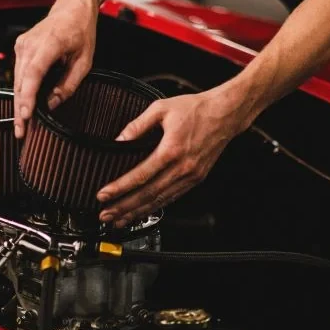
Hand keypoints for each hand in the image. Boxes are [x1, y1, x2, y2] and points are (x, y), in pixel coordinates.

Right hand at [13, 0, 98, 138]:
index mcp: (49, 44)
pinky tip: (24, 105)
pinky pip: (19, 74)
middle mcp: (30, 44)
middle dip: (20, 109)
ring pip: (17, 81)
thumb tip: (53, 103)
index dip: (28, 98)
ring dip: (19, 102)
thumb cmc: (80, 28)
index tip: (26, 116)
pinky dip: (22, 90)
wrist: (72, 7)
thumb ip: (69, 84)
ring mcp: (22, 45)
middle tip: (21, 132)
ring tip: (22, 124)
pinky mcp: (20, 48)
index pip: (33, 75)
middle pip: (21, 83)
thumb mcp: (84, 60)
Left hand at [96, 88, 250, 226]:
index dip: (119, 188)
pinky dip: (155, 207)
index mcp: (171, 150)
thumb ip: (137, 125)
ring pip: (160, 200)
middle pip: (148, 194)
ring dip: (137, 212)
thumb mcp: (161, 108)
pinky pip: (172, 198)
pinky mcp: (196, 179)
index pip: (140, 175)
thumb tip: (119, 139)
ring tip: (119, 220)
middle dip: (124, 208)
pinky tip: (143, 212)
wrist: (225, 113)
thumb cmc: (196, 109)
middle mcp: (182, 167)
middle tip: (105, 215)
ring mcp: (190, 176)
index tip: (103, 195)